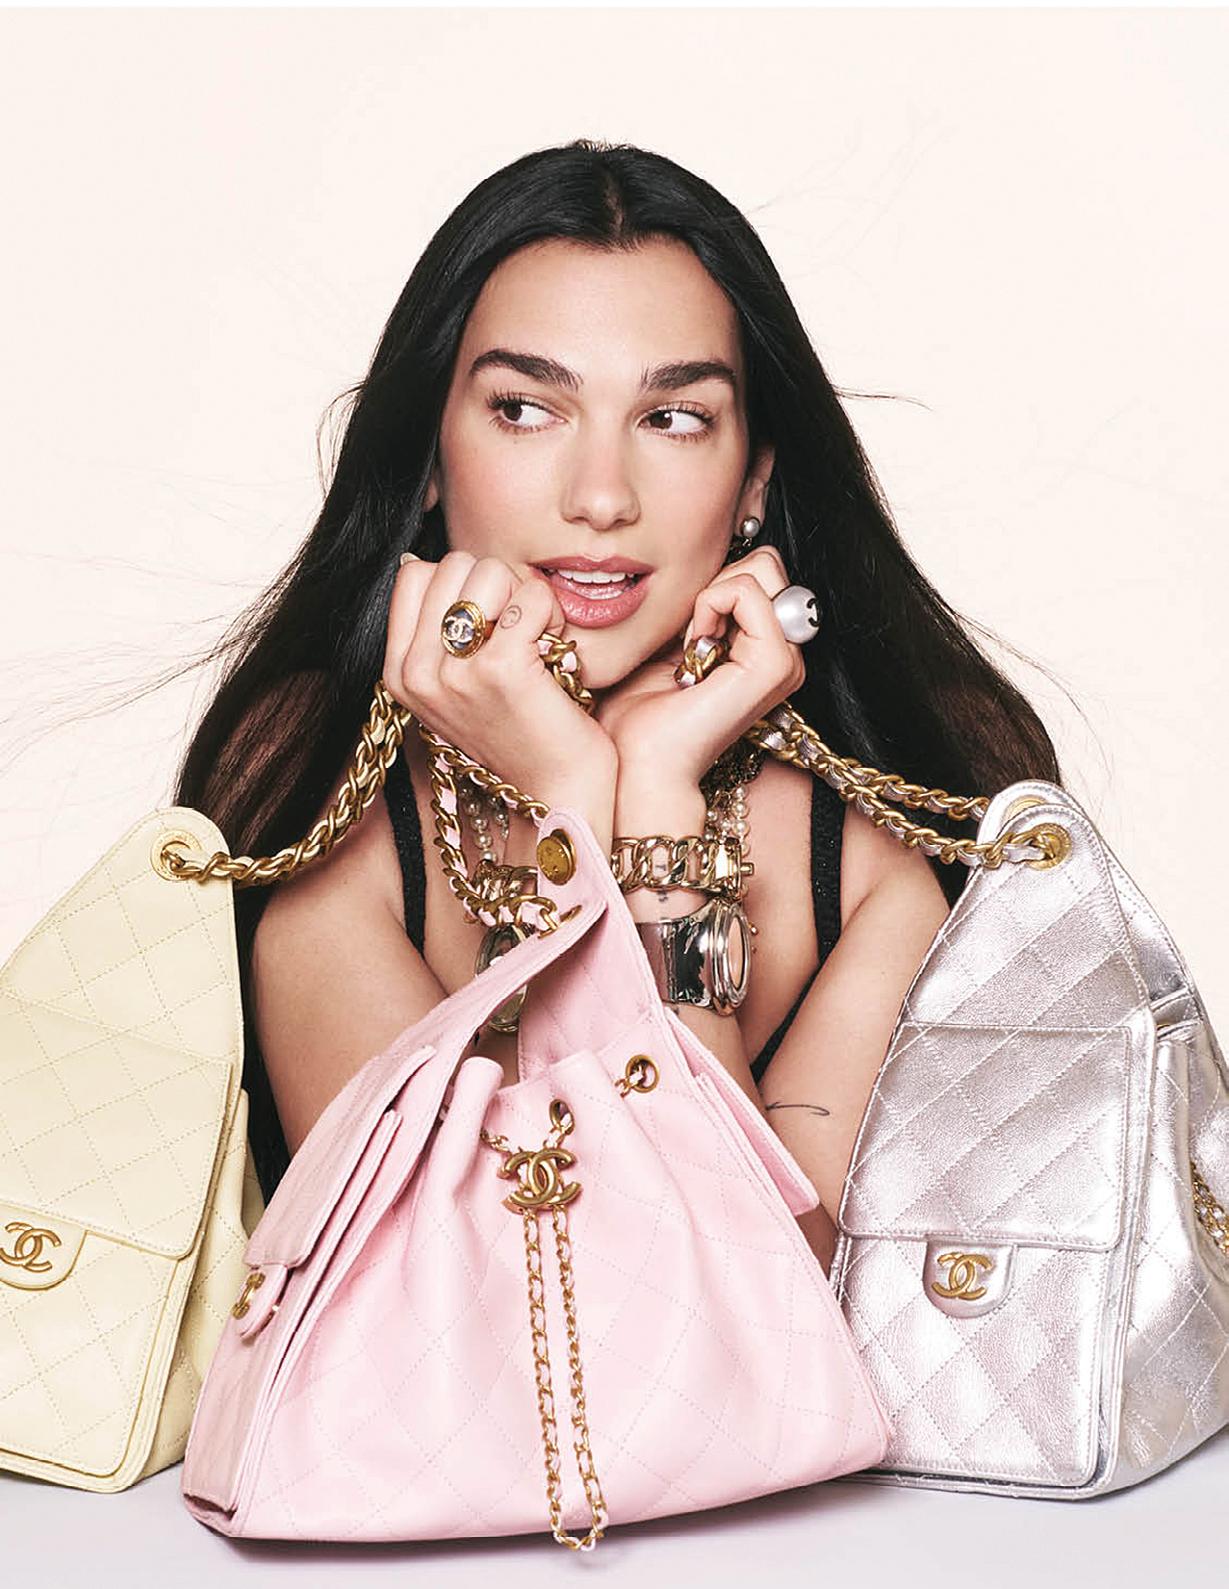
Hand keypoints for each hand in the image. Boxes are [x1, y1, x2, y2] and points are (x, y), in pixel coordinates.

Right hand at [383, 551, 618, 808]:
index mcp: (399, 674)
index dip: (462, 585)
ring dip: (524, 598)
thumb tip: (414, 558)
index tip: (486, 626)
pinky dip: (552, 615)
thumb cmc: (517, 733)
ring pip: (490, 571)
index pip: (414, 574)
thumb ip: (433, 632)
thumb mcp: (454, 686)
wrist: (554, 795)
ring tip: (534, 643)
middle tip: (516, 633)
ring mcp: (455, 672)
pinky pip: (532, 596)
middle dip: (496, 586)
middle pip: (453, 565)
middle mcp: (418, 674)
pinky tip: (554, 651)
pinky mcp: (501, 668)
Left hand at [595, 545, 804, 787]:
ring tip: (692, 646)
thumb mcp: (673, 640)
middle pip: (767, 562)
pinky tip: (695, 648)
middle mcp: (785, 655)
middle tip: (691, 635)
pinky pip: (745, 591)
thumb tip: (704, 558)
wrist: (637, 762)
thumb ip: (700, 604)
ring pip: (761, 569)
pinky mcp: (774, 663)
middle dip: (718, 582)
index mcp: (766, 649)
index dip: (714, 584)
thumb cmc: (642, 710)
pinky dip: (708, 606)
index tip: (686, 632)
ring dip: (710, 595)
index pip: (759, 570)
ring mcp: (785, 660)